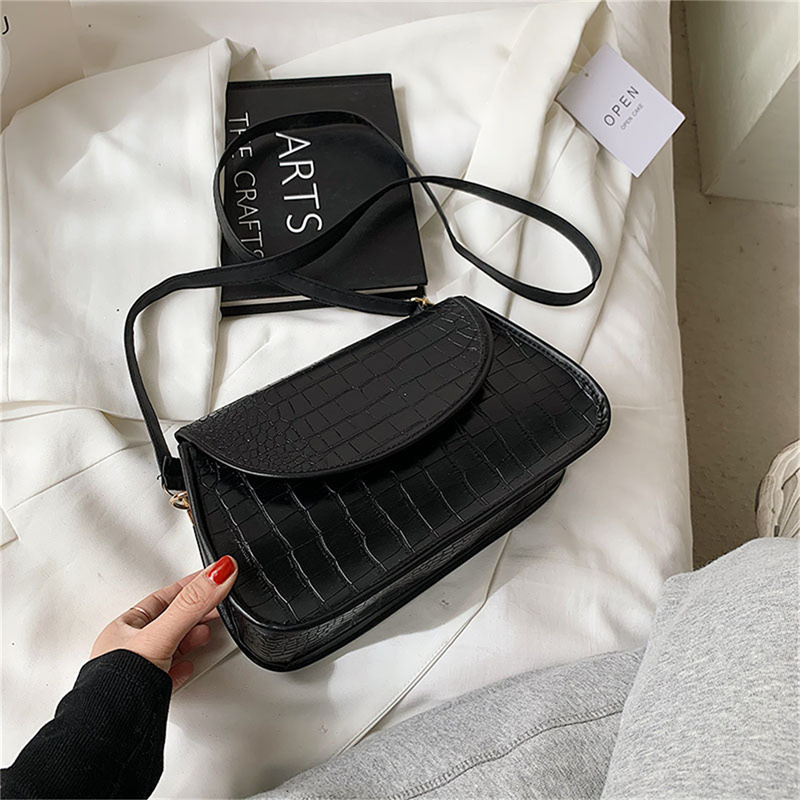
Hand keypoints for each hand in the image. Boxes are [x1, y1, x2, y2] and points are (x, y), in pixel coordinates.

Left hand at [91, 555, 237, 689]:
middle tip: (215, 605)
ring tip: (205, 634)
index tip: (209, 578)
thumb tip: (219, 573)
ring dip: (190, 638)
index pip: (161, 598)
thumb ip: (192, 603)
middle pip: (167, 622)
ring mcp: (136, 673)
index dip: (187, 586)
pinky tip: (187, 668)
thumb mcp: (162, 634)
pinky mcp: (145, 696)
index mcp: (123, 628)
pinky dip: (182, 668)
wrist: (113, 730)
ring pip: (169, 648)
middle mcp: (126, 649)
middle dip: (193, 613)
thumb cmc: (119, 683)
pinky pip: (167, 675)